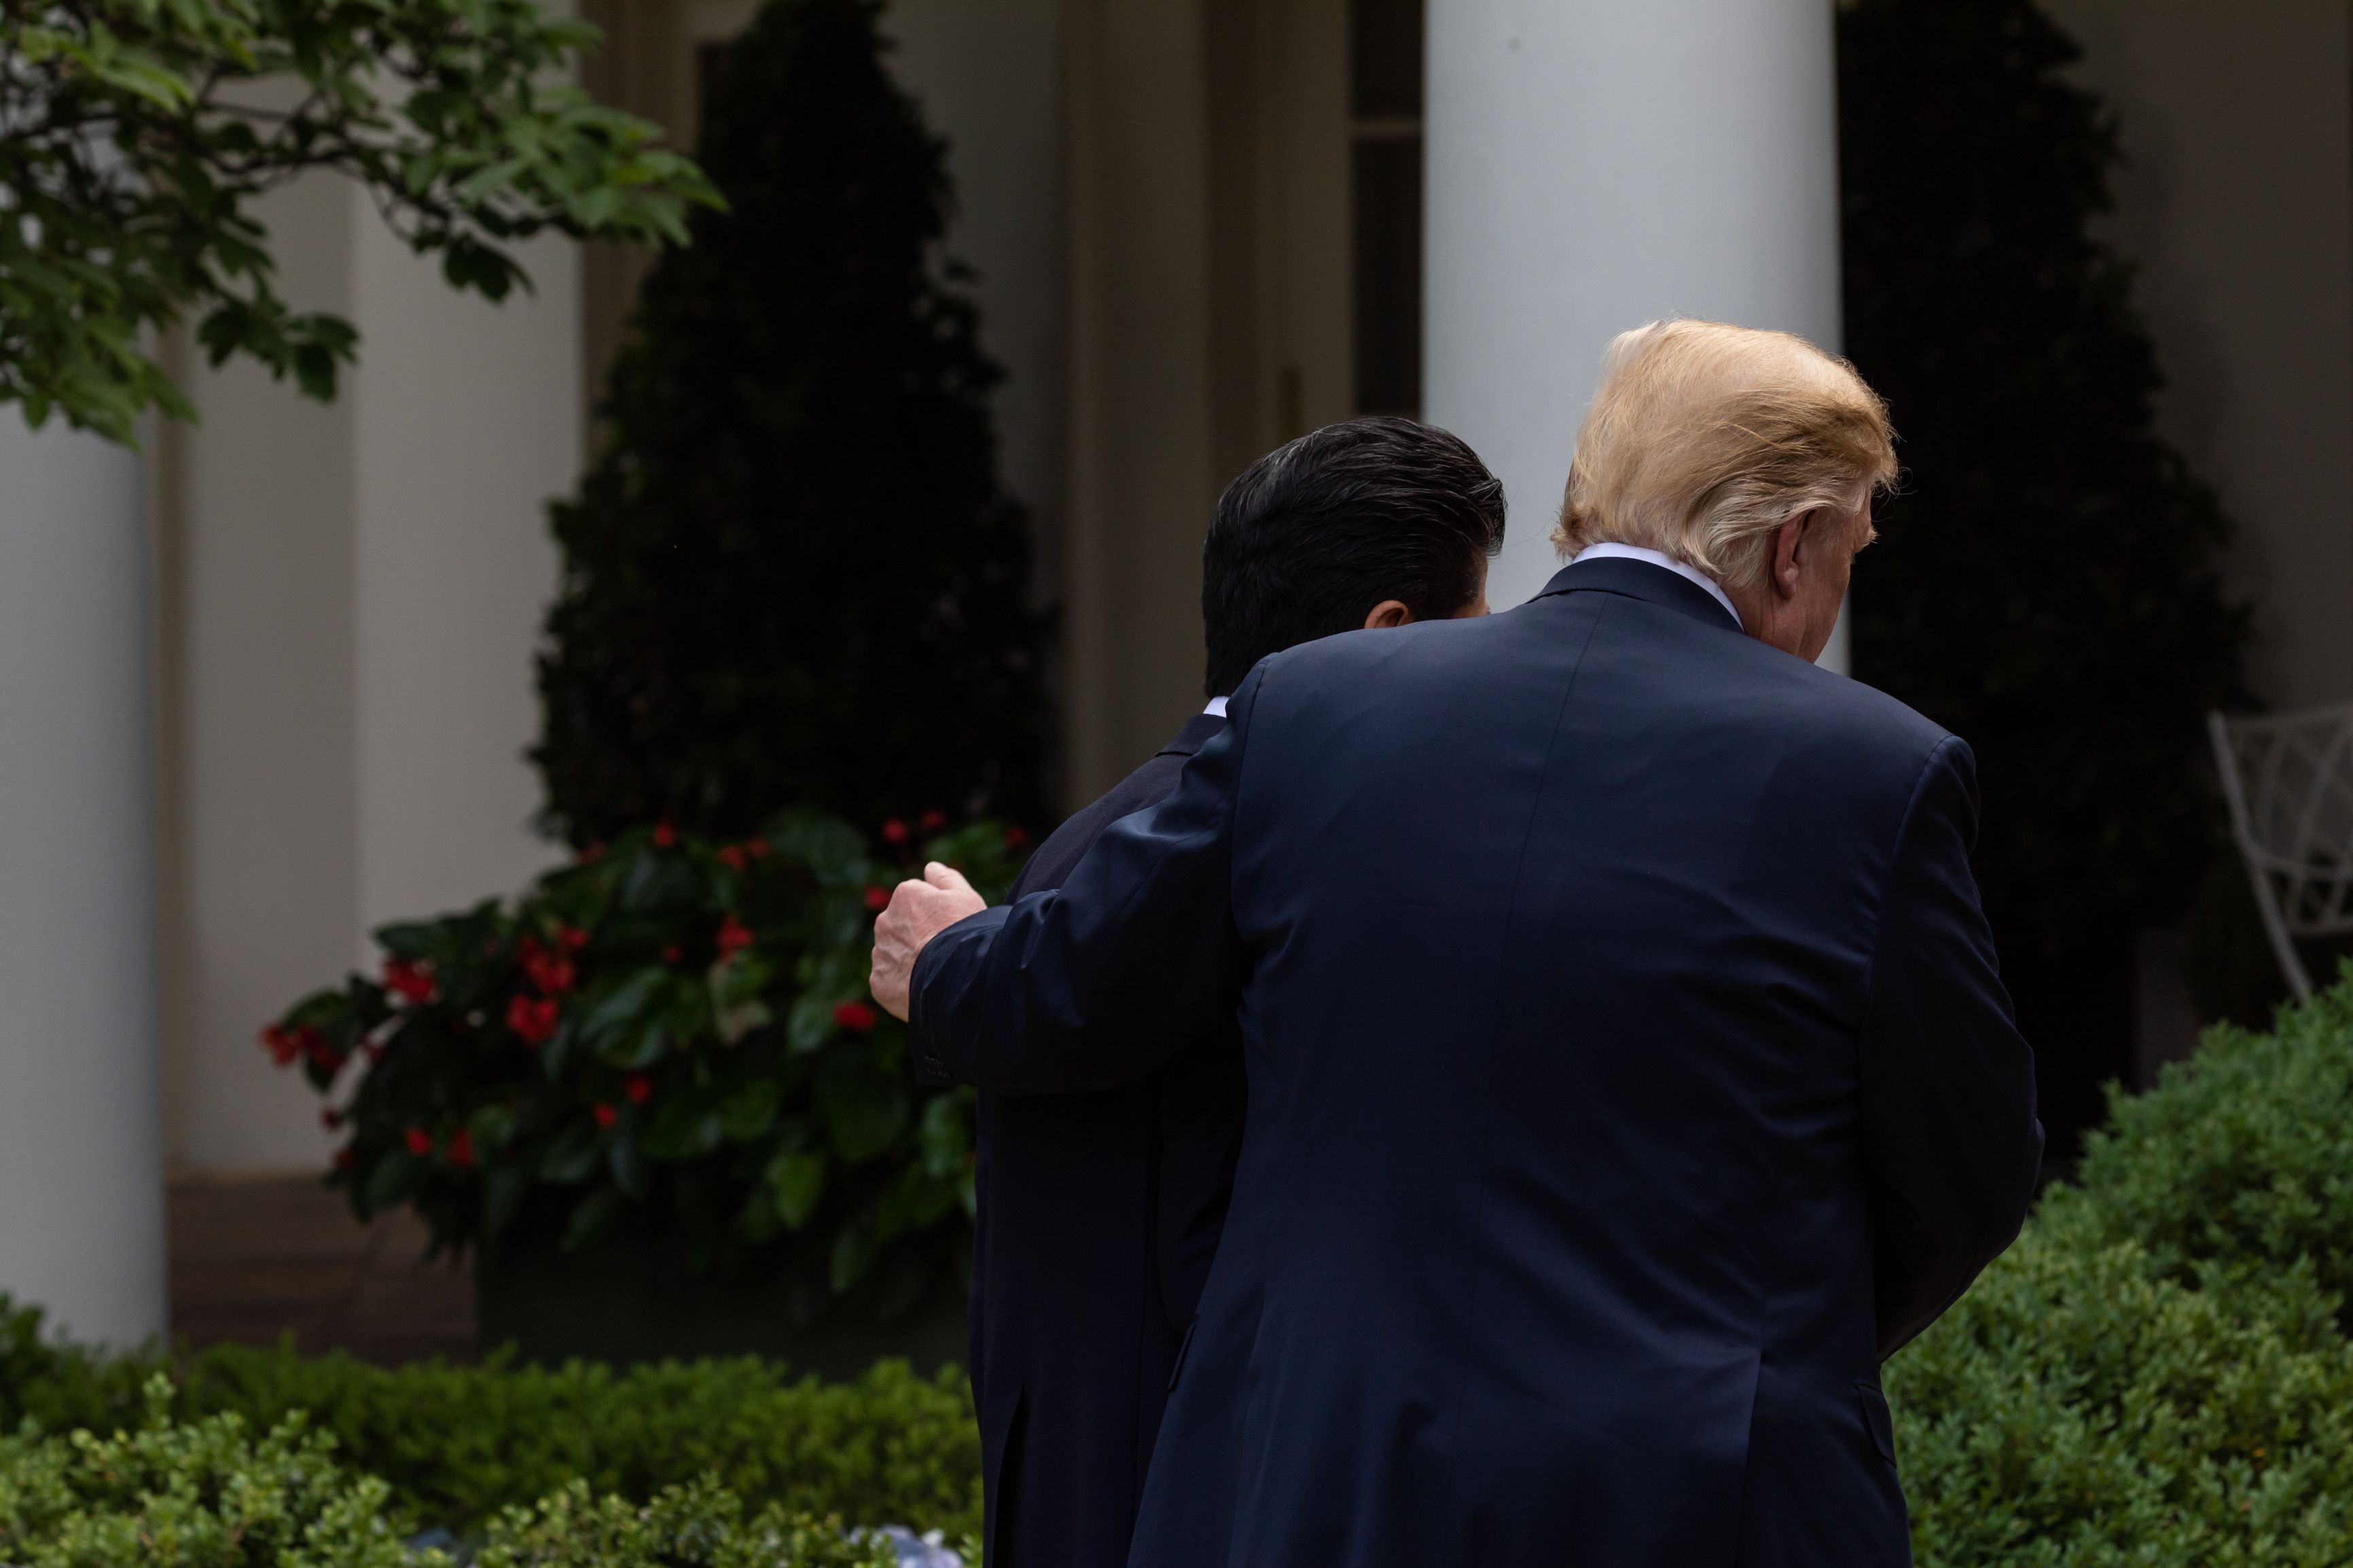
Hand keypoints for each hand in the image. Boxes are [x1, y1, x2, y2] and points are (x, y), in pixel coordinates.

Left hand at [871, 862, 987, 1019]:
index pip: (917, 901)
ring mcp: (880, 953)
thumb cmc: (963, 933)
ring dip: (907, 959)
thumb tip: (930, 868)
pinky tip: (921, 987)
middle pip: (901, 926)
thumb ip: (945, 878)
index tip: (948, 927)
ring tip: (932, 971)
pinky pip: (889, 979)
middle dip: (916, 935)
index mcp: (905, 895)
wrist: (955, 977)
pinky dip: (902, 983)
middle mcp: (885, 920)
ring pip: (893, 953)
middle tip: (941, 950)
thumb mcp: (964, 896)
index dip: (936, 914)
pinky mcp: (878, 981)